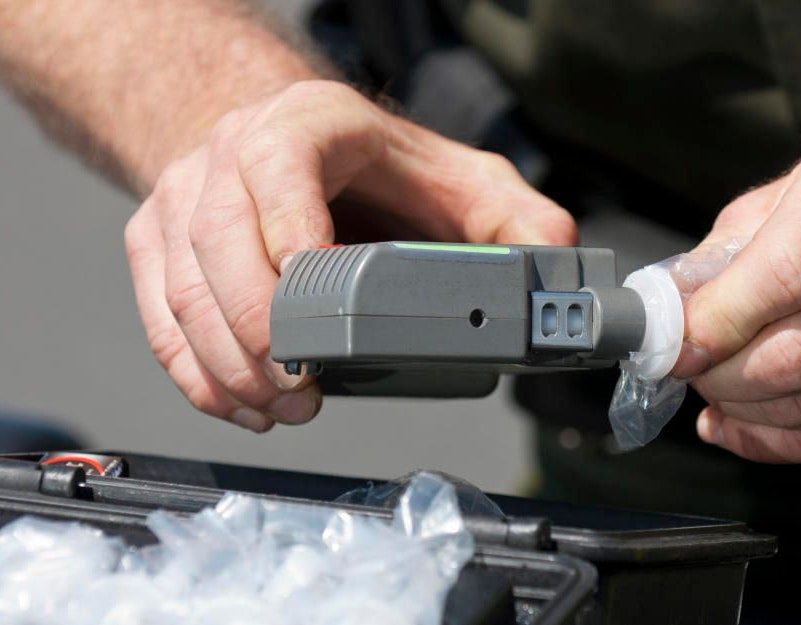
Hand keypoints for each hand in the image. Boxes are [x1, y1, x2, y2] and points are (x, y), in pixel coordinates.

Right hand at [124, 80, 576, 431]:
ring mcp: (186, 196)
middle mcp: (233, 151)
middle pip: (220, 241)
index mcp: (309, 124)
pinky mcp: (158, 240)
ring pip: (185, 289)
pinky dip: (195, 372)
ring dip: (228, 365)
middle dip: (260, 330)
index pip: (279, 165)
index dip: (289, 232)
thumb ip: (522, 222)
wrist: (301, 153)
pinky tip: (241, 404)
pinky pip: (160, 315)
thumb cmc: (385, 173)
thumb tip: (557, 269)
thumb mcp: (470, 182)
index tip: (315, 300)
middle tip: (304, 388)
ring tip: (284, 408)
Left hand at [672, 147, 800, 461]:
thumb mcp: (783, 196)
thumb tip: (669, 315)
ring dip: (745, 414)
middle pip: (797, 356)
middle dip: (722, 378)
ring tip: (718, 392)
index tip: (676, 347)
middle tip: (693, 372)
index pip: (783, 277)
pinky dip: (777, 445)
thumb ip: (721, 254)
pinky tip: (743, 426)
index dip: (717, 325)